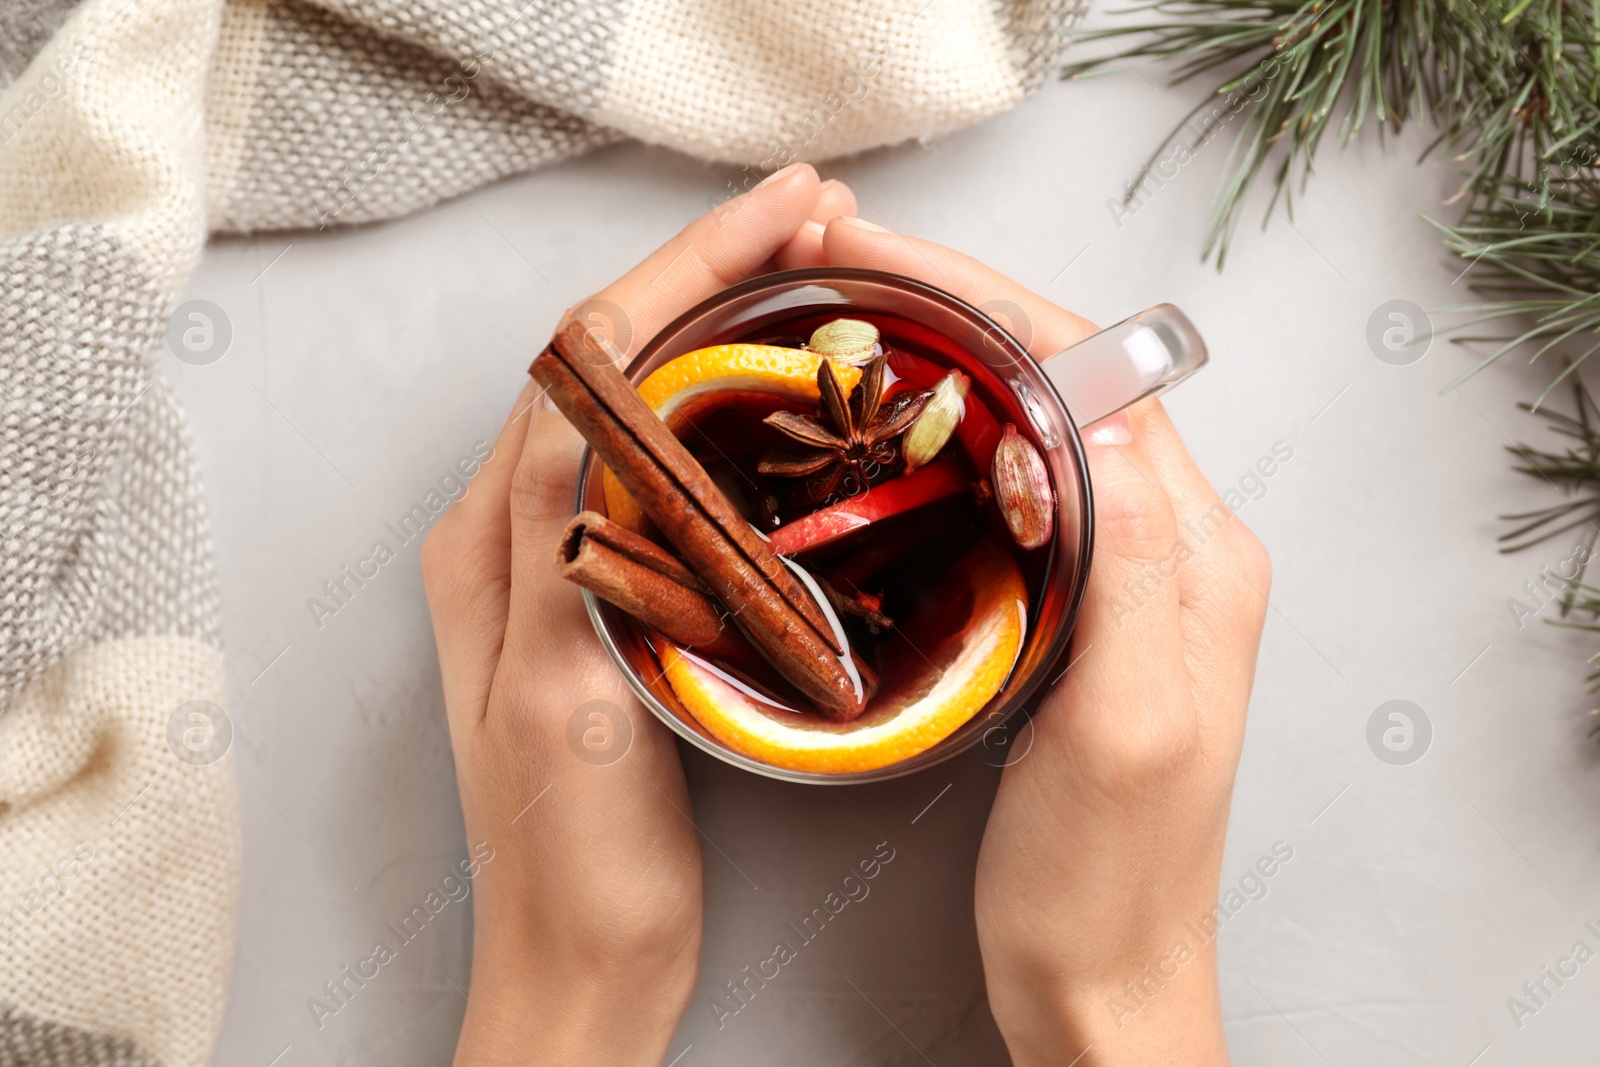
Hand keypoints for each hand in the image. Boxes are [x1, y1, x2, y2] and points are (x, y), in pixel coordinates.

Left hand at [422, 164, 857, 1066]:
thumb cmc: (571, 857)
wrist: (582, 958)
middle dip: (711, 271)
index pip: (591, 360)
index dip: (686, 271)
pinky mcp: (612, 596)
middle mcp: (516, 531)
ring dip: (719, 321)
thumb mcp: (559, 703)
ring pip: (645, 398)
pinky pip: (666, 464)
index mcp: (494, 540)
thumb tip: (585, 413)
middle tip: (815, 218)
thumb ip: (557, 553)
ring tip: (808, 271)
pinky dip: (725, 401)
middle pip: (617, 359)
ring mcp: (564, 560)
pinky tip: (781, 389)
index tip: (780, 215)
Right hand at [816, 218, 1268, 1064]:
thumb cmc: (1107, 878)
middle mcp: (1173, 546)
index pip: (1094, 374)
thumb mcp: (1126, 728)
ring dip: (945, 359)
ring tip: (849, 323)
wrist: (1102, 978)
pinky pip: (1014, 485)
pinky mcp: (1078, 611)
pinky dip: (945, 435)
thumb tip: (1098, 416)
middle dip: (954, 306)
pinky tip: (885, 434)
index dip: (983, 299)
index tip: (876, 258)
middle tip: (840, 267)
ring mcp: (1126, 576)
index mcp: (1196, 556)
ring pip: (1033, 422)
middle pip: (1064, 377)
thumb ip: (1132, 569)